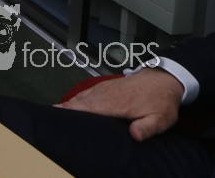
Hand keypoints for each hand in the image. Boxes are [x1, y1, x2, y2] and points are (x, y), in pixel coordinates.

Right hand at [57, 69, 183, 141]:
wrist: (164, 79)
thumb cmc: (161, 101)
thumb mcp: (160, 118)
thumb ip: (147, 127)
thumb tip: (134, 135)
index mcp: (117, 103)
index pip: (90, 108)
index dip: (73, 111)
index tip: (58, 113)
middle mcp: (108, 94)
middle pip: (82, 101)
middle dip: (66, 107)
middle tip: (51, 113)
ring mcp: (106, 89)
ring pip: (83, 96)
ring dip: (69, 102)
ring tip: (56, 109)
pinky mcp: (107, 87)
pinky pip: (88, 92)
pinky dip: (78, 97)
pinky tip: (72, 102)